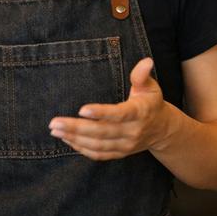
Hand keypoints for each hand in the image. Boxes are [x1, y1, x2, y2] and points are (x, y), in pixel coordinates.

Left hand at [47, 57, 170, 160]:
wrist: (162, 130)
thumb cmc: (151, 102)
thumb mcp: (151, 86)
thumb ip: (142, 75)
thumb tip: (147, 61)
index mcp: (139, 113)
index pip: (119, 114)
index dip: (101, 113)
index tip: (81, 109)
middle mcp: (133, 131)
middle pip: (102, 132)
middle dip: (76, 128)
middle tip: (54, 122)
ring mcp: (126, 145)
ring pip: (98, 145)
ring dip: (74, 138)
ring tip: (55, 130)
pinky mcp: (120, 153)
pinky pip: (99, 154)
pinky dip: (81, 148)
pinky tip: (66, 139)